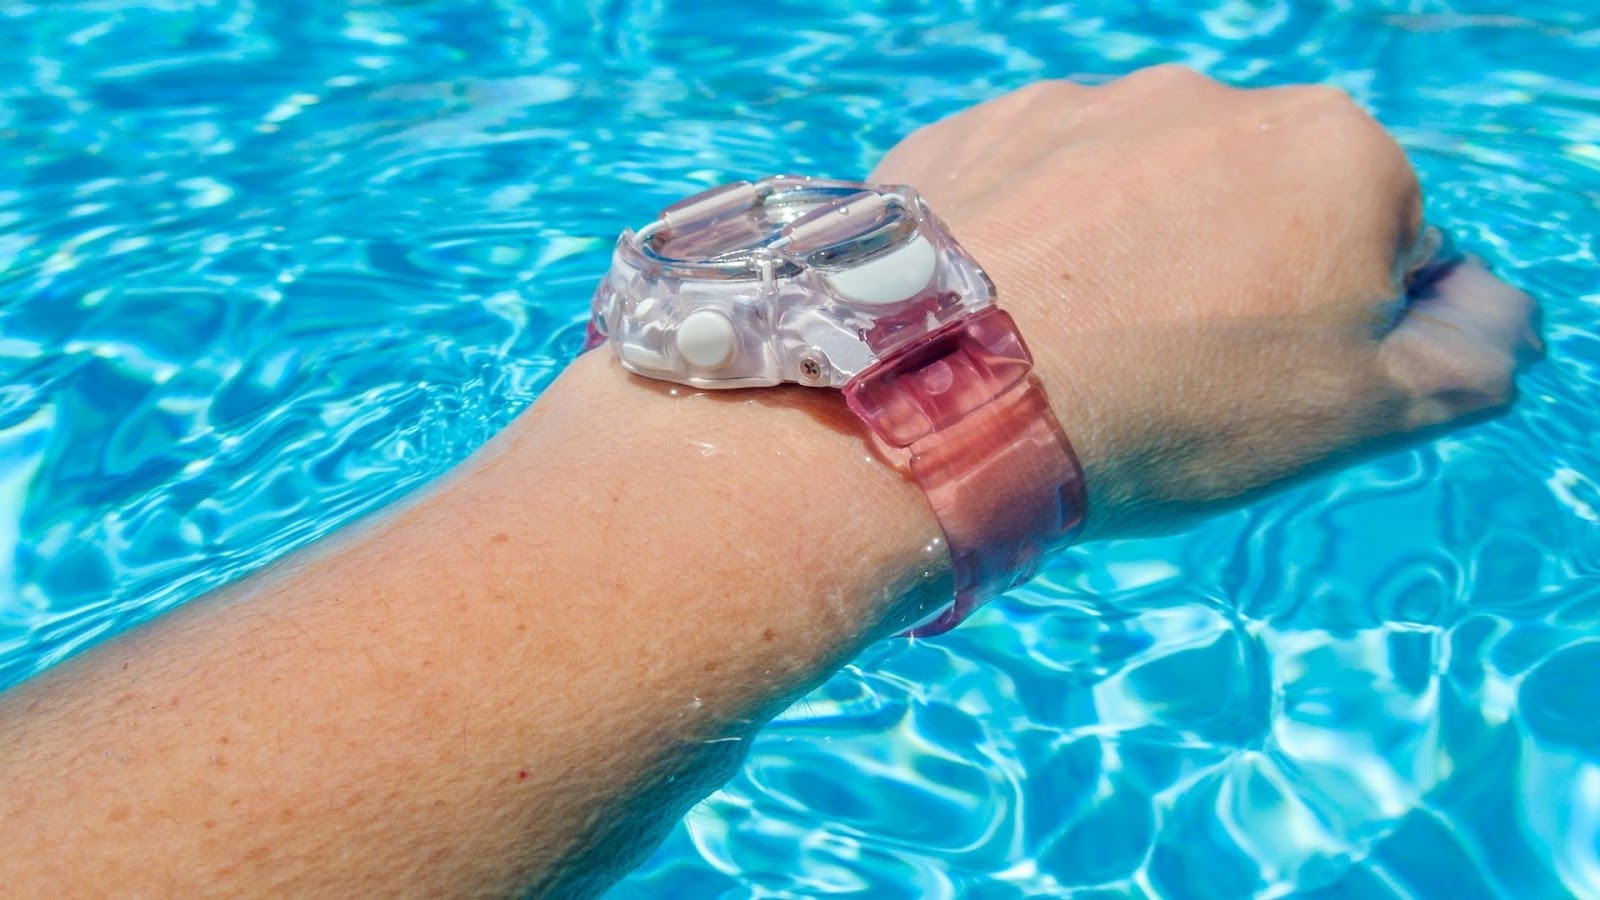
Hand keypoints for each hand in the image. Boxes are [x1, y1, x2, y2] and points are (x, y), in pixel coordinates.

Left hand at [871, 66, 1540, 538]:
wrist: (947, 395)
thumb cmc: (1168, 410)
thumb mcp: (1359, 416)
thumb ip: (1462, 358)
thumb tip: (1490, 319)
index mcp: (1335, 153)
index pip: (1379, 244)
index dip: (1332, 328)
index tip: (1264, 384)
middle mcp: (1212, 99)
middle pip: (1253, 203)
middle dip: (1229, 277)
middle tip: (1166, 373)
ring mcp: (1082, 105)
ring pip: (1135, 192)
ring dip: (1124, 254)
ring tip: (1074, 348)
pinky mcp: (979, 130)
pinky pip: (1033, 188)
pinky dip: (1031, 240)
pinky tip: (1005, 312)